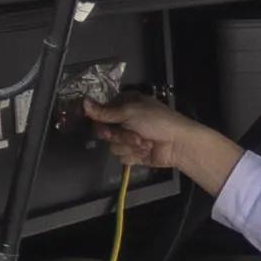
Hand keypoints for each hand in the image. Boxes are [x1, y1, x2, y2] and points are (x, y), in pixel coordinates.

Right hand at [74, 92, 240, 190]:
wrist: (178, 143)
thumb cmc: (157, 121)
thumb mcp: (130, 112)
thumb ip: (105, 111)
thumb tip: (83, 102)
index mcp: (124, 104)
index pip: (101, 113)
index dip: (102, 121)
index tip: (106, 127)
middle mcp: (125, 120)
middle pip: (105, 132)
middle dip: (120, 136)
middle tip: (133, 135)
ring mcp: (129, 138)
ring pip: (113, 146)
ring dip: (130, 146)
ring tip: (145, 143)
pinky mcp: (134, 154)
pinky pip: (122, 157)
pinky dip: (135, 155)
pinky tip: (147, 151)